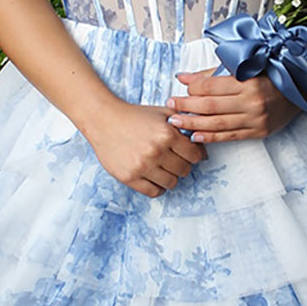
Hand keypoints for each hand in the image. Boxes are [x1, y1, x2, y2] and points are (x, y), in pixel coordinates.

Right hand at [83, 99, 206, 196]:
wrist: (104, 119)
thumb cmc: (135, 116)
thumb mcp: (163, 113)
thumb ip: (184, 124)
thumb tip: (202, 143)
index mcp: (167, 134)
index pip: (194, 155)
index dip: (194, 155)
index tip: (189, 154)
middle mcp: (156, 152)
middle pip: (184, 170)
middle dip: (182, 165)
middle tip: (174, 160)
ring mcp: (142, 166)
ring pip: (171, 183)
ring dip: (170, 177)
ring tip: (163, 168)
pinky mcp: (130, 177)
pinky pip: (154, 192)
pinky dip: (158, 187)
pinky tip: (154, 177)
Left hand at [165, 70, 299, 142]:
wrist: (300, 91)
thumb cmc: (269, 74)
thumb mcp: (244, 67)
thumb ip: (213, 73)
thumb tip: (183, 77)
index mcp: (248, 81)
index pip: (211, 86)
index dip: (192, 87)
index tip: (179, 88)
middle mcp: (252, 101)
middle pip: (210, 106)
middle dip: (186, 106)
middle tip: (170, 106)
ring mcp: (256, 119)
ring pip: (217, 123)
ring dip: (193, 124)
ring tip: (176, 122)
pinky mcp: (258, 132)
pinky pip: (229, 136)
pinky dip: (210, 137)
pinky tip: (195, 136)